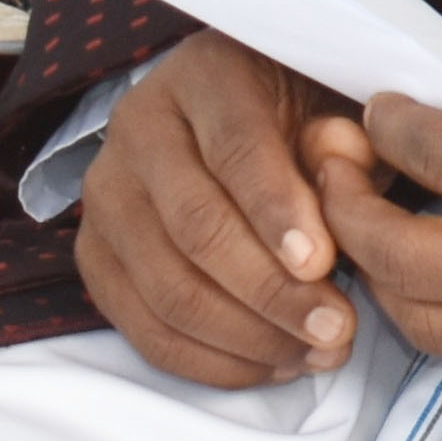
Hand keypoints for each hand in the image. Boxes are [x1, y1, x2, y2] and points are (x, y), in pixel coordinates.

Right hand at [74, 32, 355, 387]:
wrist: (245, 122)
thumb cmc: (303, 116)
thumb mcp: (338, 109)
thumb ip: (346, 143)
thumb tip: (338, 171)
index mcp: (204, 75)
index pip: (236, 149)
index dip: (277, 211)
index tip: (322, 263)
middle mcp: (139, 127)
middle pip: (196, 228)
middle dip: (271, 292)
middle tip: (336, 329)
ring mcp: (107, 195)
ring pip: (166, 288)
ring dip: (247, 337)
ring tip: (316, 354)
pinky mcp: (95, 256)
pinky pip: (143, 327)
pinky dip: (211, 360)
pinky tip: (271, 365)